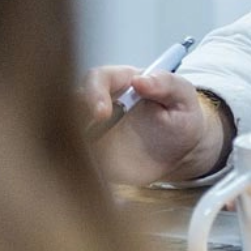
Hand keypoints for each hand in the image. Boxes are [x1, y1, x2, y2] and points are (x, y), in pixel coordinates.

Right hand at [79, 66, 225, 184]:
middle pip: (72, 103)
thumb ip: (167, 84)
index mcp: (122, 82)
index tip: (102, 113)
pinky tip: (91, 171)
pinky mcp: (94, 155)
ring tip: (88, 154)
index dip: (93, 92)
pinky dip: (78, 164)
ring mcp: (94, 129)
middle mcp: (101, 104)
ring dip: (71, 140)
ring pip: (68, 129)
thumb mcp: (183, 97)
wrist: (181, 152)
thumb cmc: (181, 117)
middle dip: (73, 117)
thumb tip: (141, 80)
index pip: (96, 78)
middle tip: (89, 136)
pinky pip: (76, 158)